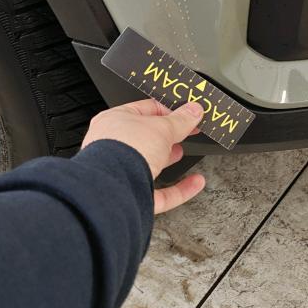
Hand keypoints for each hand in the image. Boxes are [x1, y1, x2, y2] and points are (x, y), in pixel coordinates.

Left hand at [82, 99, 205, 213]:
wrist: (113, 188)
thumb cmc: (123, 151)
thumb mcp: (162, 127)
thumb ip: (181, 120)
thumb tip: (193, 111)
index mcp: (114, 121)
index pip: (145, 110)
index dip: (169, 110)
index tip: (188, 113)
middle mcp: (113, 147)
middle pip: (145, 138)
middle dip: (166, 136)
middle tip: (187, 131)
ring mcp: (121, 174)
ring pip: (148, 164)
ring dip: (167, 159)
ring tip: (182, 153)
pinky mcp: (132, 197)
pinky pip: (160, 192)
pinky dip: (179, 189)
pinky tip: (194, 183)